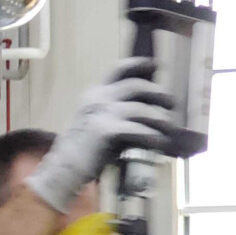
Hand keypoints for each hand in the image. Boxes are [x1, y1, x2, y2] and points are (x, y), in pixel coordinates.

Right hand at [24, 58, 177, 211]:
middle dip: (158, 93)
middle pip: (136, 86)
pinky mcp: (106, 130)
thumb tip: (150, 108)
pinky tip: (159, 143)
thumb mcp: (98, 121)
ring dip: (160, 120)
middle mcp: (97, 98)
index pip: (118, 69)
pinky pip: (139, 130)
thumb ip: (117, 111)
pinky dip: (153, 137)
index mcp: (94, 93)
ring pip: (142, 109)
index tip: (156, 65)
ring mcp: (101, 113)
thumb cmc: (84, 149)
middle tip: (171, 103)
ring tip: (169, 129)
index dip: (139, 64)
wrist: (64, 169)